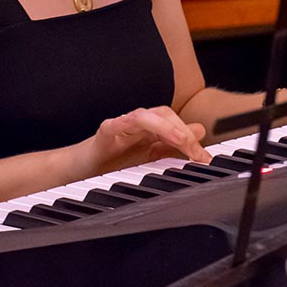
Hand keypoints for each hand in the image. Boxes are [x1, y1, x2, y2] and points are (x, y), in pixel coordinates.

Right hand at [87, 106, 210, 174]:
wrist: (82, 171)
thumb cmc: (112, 162)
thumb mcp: (149, 157)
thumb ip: (173, 146)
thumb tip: (199, 132)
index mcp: (150, 129)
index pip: (175, 124)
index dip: (192, 136)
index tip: (205, 158)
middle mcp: (138, 124)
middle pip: (163, 114)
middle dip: (182, 130)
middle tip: (196, 152)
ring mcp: (121, 127)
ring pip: (143, 116)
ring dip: (164, 125)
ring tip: (179, 139)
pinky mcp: (103, 134)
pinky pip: (114, 125)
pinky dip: (126, 124)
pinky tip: (135, 128)